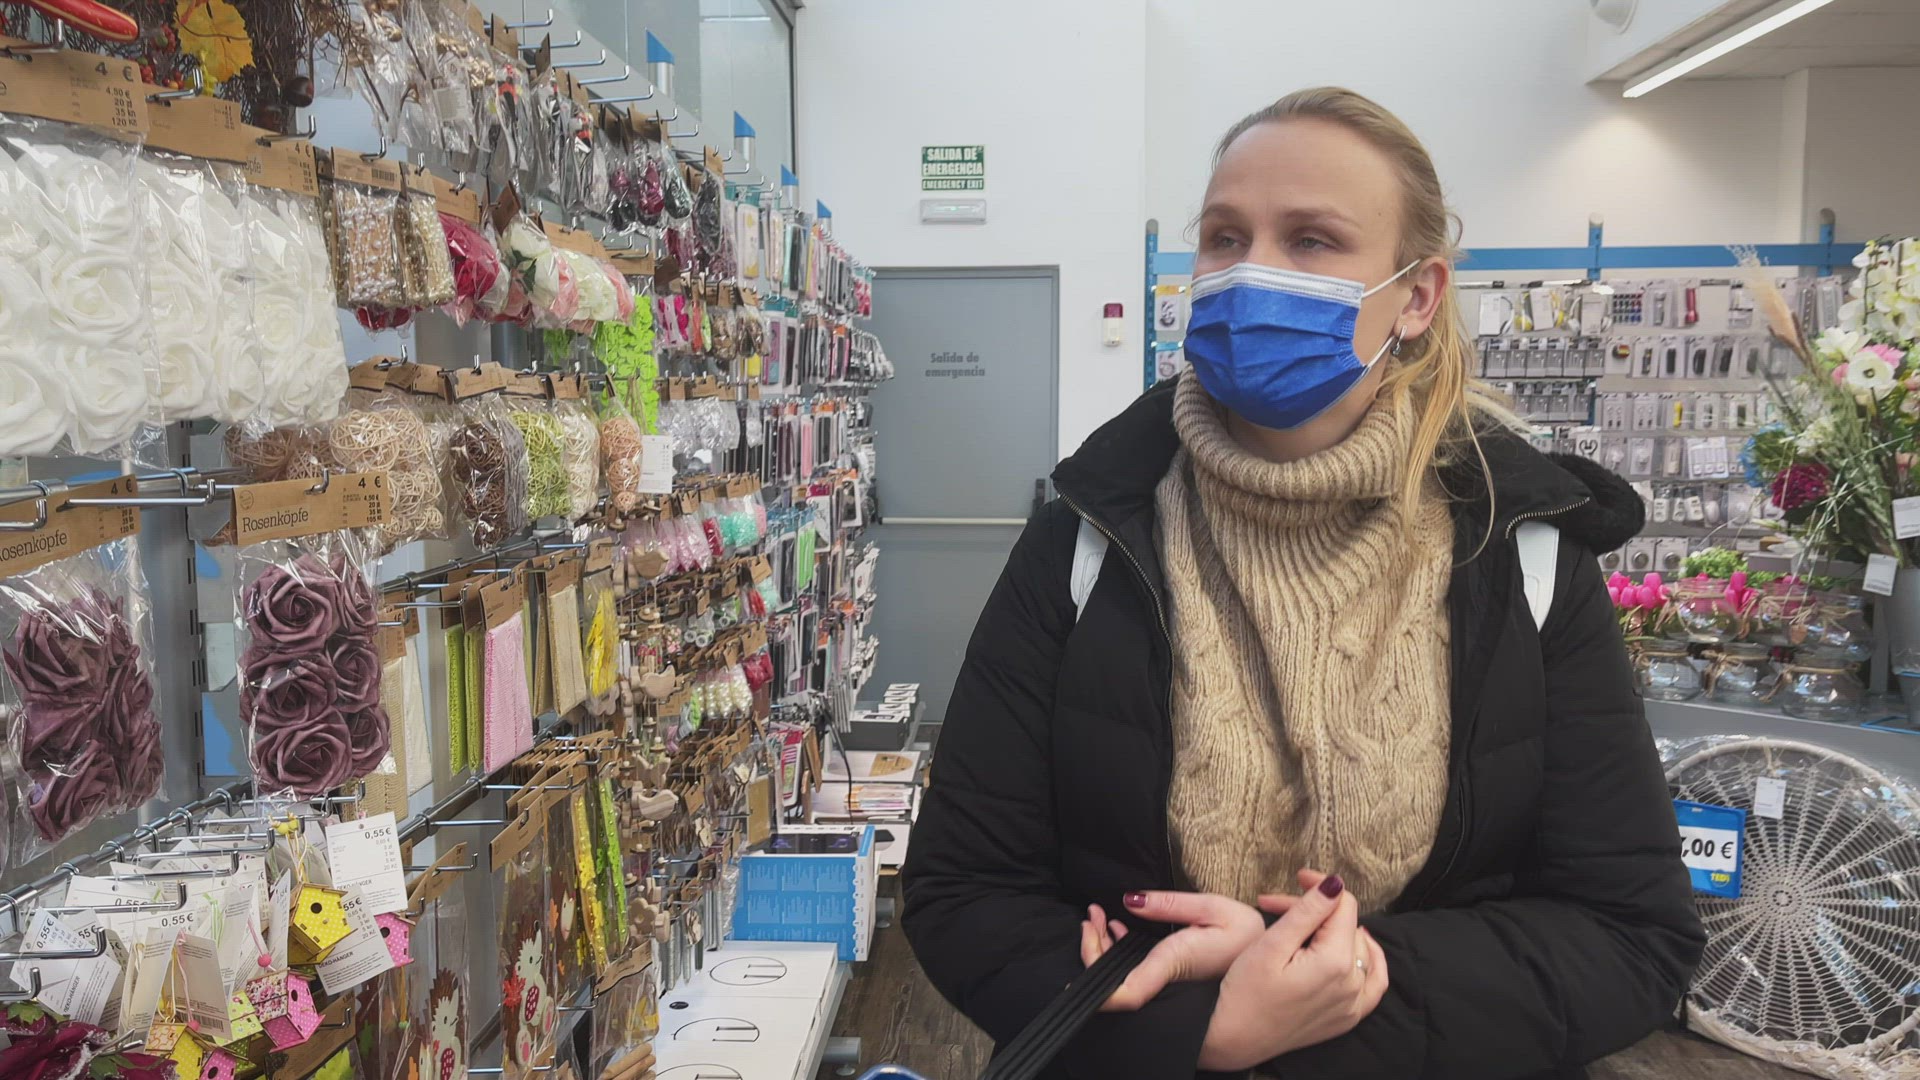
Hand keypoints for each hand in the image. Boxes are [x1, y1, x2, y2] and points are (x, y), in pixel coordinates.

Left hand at [1078, 891, 1266, 1011]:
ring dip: (1103, 947)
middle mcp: (1167, 982)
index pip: (1126, 993)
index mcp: (1173, 964)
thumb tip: (1130, 900)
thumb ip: (1169, 904)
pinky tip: (1118, 929)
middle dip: (1092, 949)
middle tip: (1091, 915)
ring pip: (1124, 979)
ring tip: (1098, 916)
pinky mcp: (1173, 983)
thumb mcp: (1214, 907)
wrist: (1276, 960)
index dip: (1096, 990)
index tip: (1080, 955)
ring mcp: (1169, 987)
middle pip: (1115, 985)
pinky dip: (1120, 951)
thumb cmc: (1250, 936)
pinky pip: (1137, 974)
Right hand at [1197, 871, 1389, 1071]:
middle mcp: (1352, 984)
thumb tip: (1336, 883)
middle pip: (1347, 925)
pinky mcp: (1347, 1017)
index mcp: (1335, 962)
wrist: (1235, 1038)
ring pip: (1360, 948)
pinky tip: (1359, 949)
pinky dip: (1370, 961)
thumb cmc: (1245, 992)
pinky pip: (1374, 984)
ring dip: (1336, 930)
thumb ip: (1308, 912)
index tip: (1297, 878)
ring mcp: (1353, 1004)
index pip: (1342, 905)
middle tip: (1280, 907)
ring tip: (1309, 924)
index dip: (1319, 885)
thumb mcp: (1271, 945)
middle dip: (1319, 909)